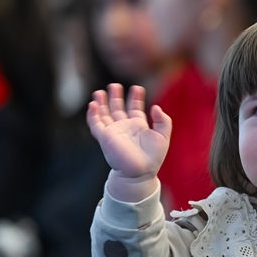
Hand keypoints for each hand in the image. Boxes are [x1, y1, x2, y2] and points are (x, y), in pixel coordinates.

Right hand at [87, 84, 171, 201]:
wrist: (141, 171)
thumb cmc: (153, 157)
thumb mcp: (163, 136)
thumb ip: (163, 120)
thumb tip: (155, 106)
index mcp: (138, 126)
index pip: (135, 107)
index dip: (136, 97)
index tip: (137, 87)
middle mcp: (124, 127)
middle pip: (117, 108)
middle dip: (115, 96)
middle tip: (114, 85)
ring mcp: (113, 131)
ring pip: (104, 113)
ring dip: (101, 102)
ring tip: (100, 91)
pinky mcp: (104, 137)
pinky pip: (95, 123)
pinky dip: (93, 114)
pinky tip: (93, 104)